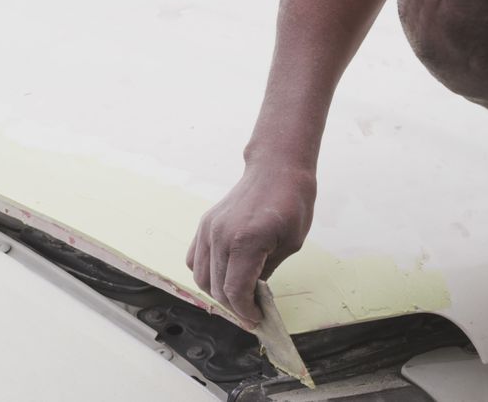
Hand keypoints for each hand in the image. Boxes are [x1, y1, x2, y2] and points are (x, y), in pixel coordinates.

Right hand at [186, 163, 315, 326]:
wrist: (277, 169)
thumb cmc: (291, 203)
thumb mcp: (290, 244)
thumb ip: (267, 271)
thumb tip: (254, 294)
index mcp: (246, 241)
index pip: (235, 291)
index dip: (245, 312)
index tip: (257, 319)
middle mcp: (220, 235)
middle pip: (217, 288)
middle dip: (234, 307)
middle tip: (251, 314)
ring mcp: (208, 229)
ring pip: (202, 277)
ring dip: (218, 294)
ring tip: (238, 298)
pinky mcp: (204, 224)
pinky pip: (196, 259)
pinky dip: (206, 274)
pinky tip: (224, 277)